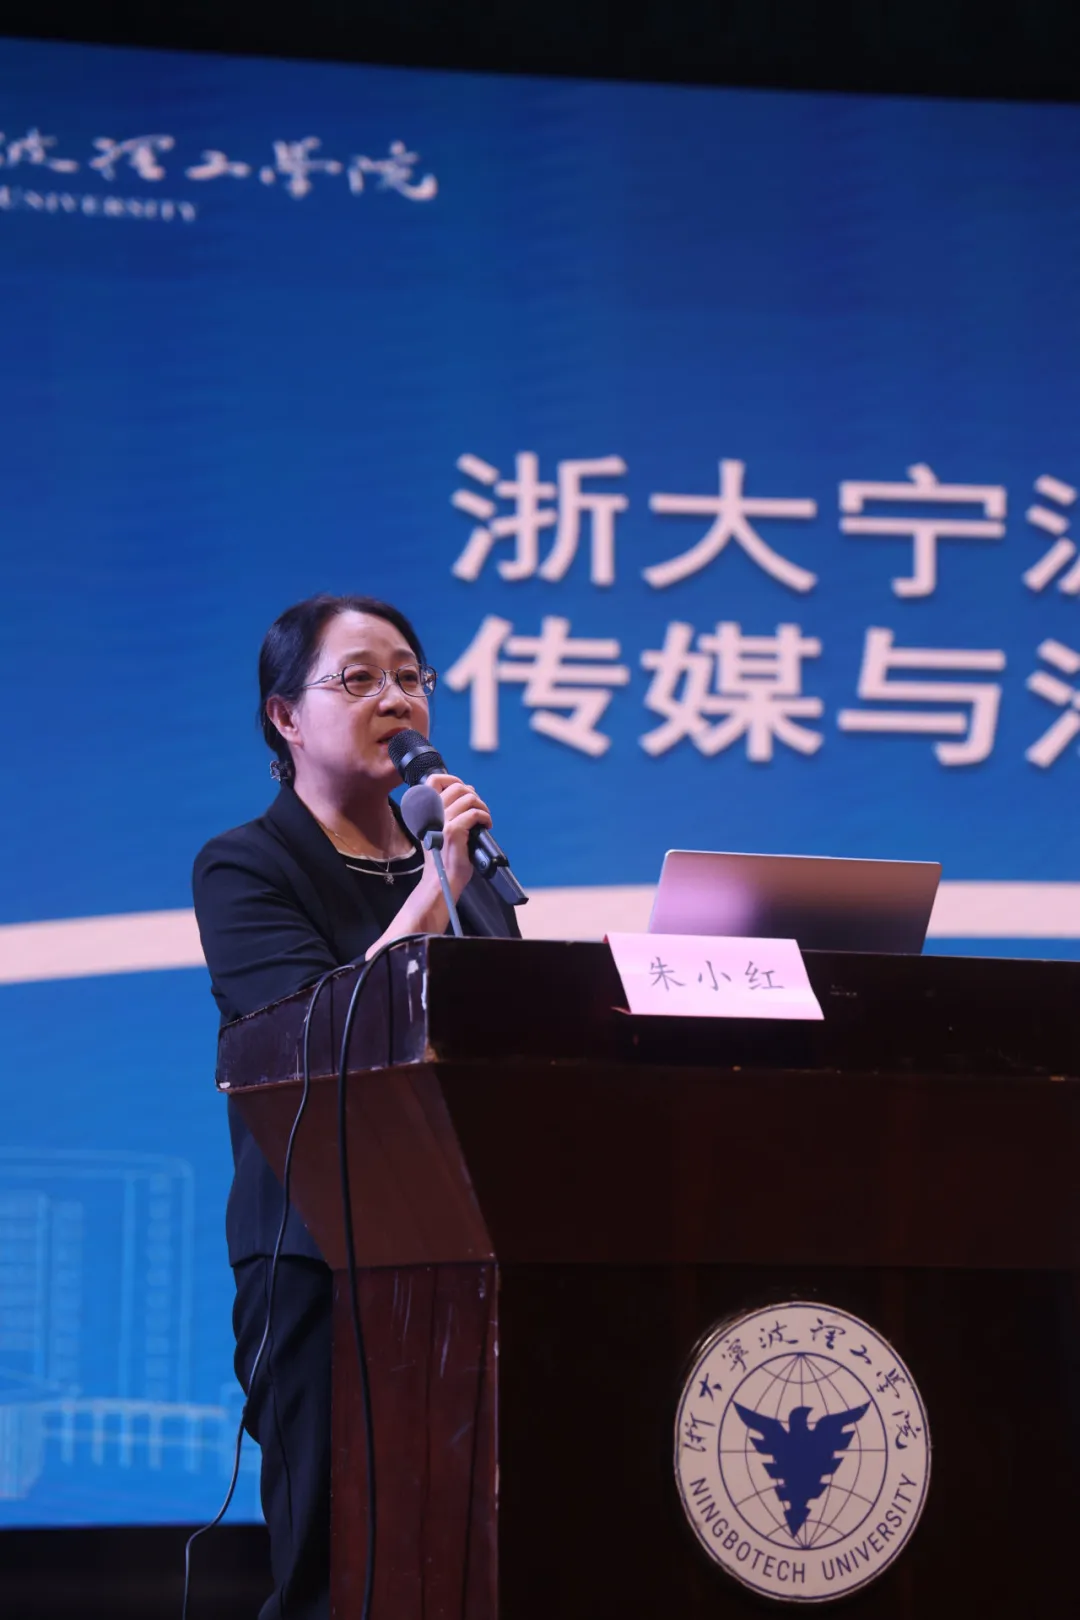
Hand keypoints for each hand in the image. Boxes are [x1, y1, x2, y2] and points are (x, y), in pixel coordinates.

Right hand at [421, 772, 491, 900]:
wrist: (441, 881)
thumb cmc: (444, 858)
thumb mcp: (440, 830)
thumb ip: (447, 811)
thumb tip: (467, 791)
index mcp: (426, 812)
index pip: (433, 781)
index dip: (452, 779)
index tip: (465, 790)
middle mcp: (431, 814)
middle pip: (456, 786)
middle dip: (473, 794)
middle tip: (479, 809)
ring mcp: (442, 822)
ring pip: (468, 797)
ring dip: (482, 806)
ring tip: (484, 819)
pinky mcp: (453, 831)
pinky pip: (474, 813)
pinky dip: (485, 817)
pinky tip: (486, 826)